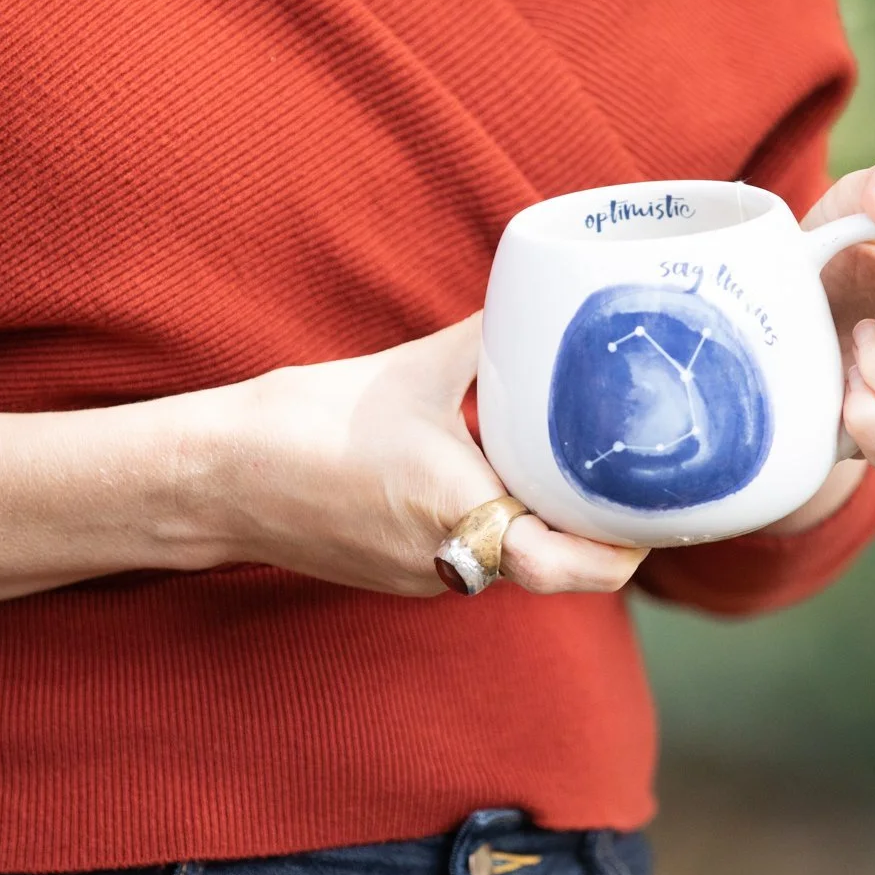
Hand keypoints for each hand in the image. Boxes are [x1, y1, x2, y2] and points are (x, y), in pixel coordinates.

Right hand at [200, 314, 647, 595]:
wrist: (215, 475)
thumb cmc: (305, 421)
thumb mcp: (412, 368)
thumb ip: (486, 339)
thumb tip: (540, 296)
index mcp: (462, 511)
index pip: (577, 565)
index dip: (626, 545)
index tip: (658, 512)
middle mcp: (451, 561)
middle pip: (558, 566)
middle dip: (596, 530)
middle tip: (633, 484)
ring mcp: (423, 578)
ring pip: (514, 562)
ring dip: (544, 526)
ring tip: (575, 475)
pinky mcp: (399, 576)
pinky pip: (472, 558)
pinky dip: (497, 527)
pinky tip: (500, 485)